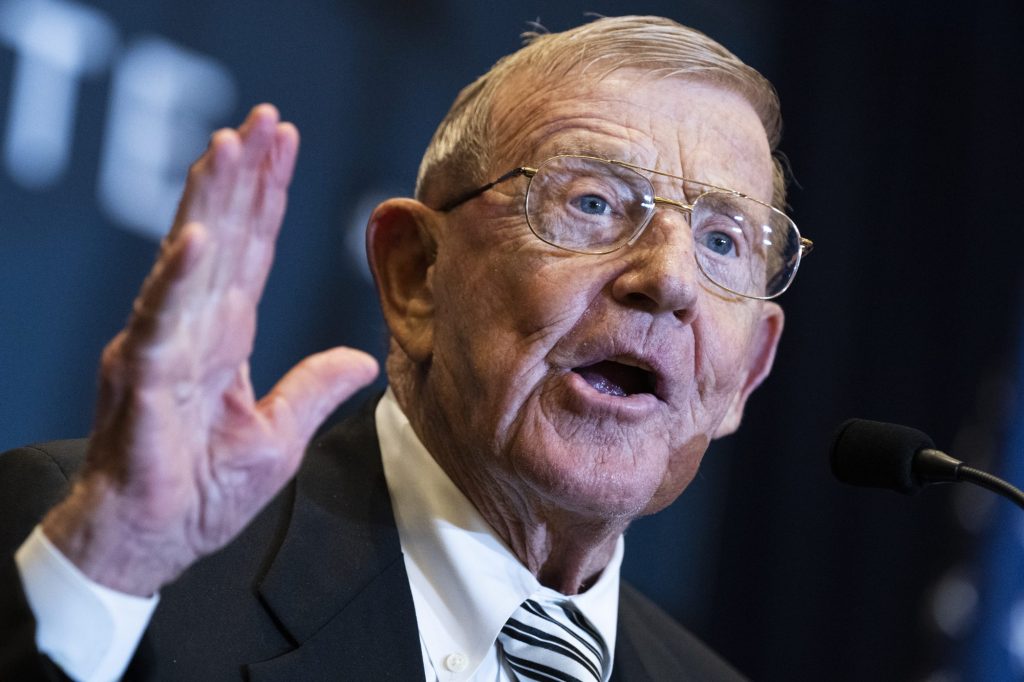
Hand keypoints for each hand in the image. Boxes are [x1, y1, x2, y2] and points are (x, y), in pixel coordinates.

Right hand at [41, 105, 378, 595]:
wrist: (154, 538)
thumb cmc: (203, 492)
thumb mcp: (279, 436)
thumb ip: (314, 389)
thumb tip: (360, 361)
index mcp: (223, 335)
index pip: (251, 251)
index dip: (268, 197)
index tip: (284, 145)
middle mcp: (191, 325)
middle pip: (223, 236)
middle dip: (244, 176)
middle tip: (264, 119)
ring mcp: (162, 343)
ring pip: (189, 258)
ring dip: (209, 200)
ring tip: (230, 144)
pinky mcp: (140, 376)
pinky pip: (159, 320)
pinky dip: (176, 278)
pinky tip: (197, 237)